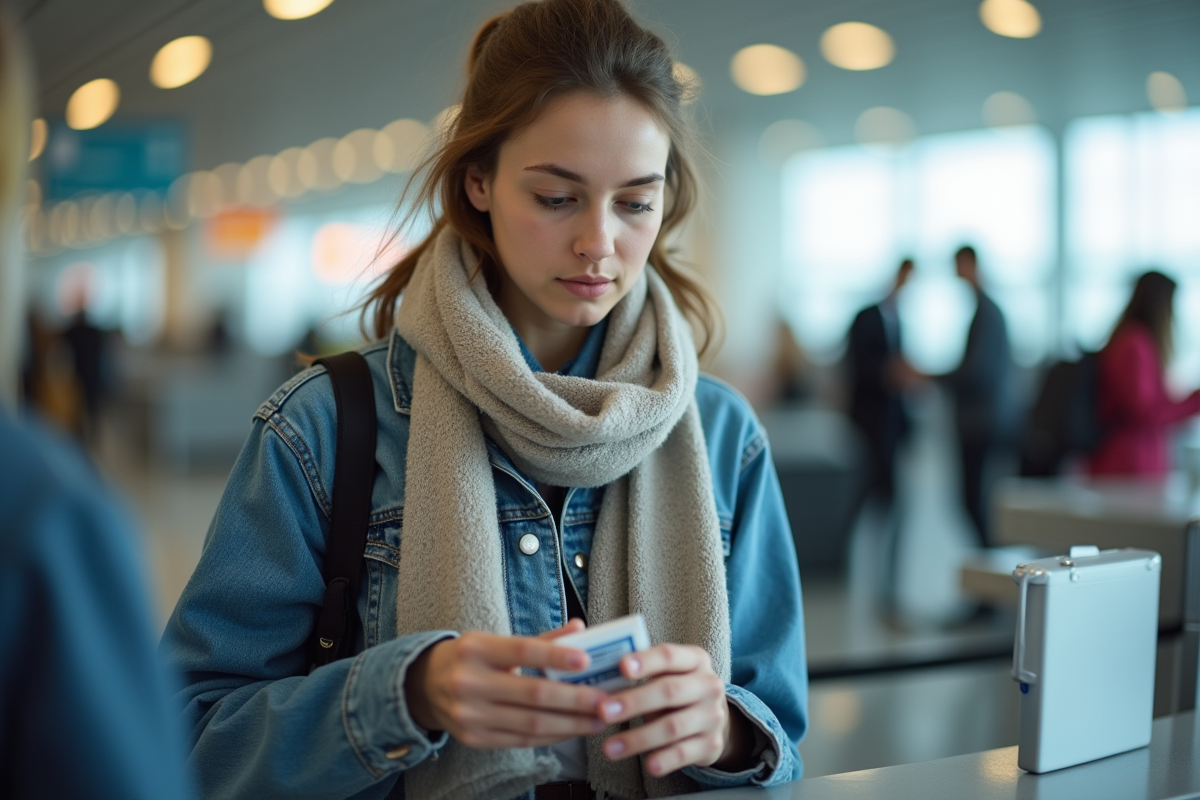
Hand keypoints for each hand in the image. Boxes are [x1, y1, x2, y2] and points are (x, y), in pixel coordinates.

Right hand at [405, 620, 609, 748]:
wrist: (423, 687)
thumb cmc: (470, 658)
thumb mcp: (496, 641)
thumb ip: (541, 639)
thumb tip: (580, 629)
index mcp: (477, 649)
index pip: (523, 650)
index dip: (556, 656)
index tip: (587, 660)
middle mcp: (470, 682)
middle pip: (533, 694)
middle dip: (575, 699)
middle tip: (606, 700)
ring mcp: (470, 715)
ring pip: (531, 724)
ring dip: (571, 724)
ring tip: (598, 719)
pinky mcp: (474, 739)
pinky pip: (521, 741)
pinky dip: (552, 737)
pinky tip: (572, 730)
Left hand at [596, 644, 755, 776]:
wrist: (712, 719)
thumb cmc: (677, 691)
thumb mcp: (667, 674)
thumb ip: (643, 672)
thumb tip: (600, 680)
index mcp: (696, 660)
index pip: (669, 655)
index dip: (645, 661)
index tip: (621, 667)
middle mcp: (708, 685)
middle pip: (669, 691)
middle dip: (633, 701)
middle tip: (603, 711)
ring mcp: (712, 716)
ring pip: (673, 726)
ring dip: (638, 738)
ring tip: (609, 747)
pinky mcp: (712, 744)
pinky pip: (684, 753)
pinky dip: (665, 759)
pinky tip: (648, 765)